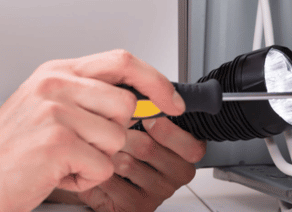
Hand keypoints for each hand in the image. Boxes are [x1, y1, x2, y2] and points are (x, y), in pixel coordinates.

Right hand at [0, 50, 185, 211]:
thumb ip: (89, 94)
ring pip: (117, 140)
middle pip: (126, 105)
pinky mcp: (57, 142)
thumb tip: (140, 99)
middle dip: (114, 135)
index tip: (171, 101)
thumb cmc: (10, 147)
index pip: (122, 61)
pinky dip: (85, 179)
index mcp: (57, 72)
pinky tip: (57, 173)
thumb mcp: (47, 105)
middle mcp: (56, 85)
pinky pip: (102, 166)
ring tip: (64, 160)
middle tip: (84, 146)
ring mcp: (56, 112)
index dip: (155, 81)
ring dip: (97, 160)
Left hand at [78, 118, 206, 211]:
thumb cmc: (128, 143)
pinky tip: (101, 167)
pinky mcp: (137, 207)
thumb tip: (151, 91)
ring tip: (105, 147)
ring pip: (127, 163)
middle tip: (114, 130)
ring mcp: (159, 193)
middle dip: (123, 134)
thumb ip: (153, 106)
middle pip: (148, 148)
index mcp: (187, 151)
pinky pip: (112, 181)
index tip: (146, 118)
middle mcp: (178, 174)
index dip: (165, 129)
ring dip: (108, 151)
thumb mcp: (145, 118)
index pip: (191, 146)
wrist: (101, 170)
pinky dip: (99, 170)